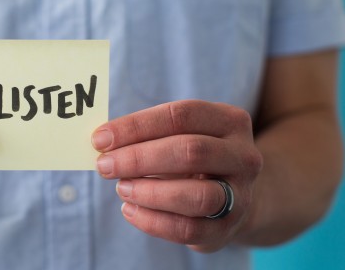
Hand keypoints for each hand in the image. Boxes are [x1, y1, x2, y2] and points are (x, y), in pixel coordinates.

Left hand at [92, 100, 261, 251]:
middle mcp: (244, 156)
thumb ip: (147, 135)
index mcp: (230, 121)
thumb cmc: (194, 160)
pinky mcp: (228, 228)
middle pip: (190, 151)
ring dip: (149, 192)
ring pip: (196, 195)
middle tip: (105, 165)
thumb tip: (103, 142)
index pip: (180, 116)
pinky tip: (130, 210)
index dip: (136, 126)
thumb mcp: (180, 137)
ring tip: (121, 188)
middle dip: (139, 158)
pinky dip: (152, 221)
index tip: (101, 138)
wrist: (234, 199)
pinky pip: (188, 229)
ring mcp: (240, 195)